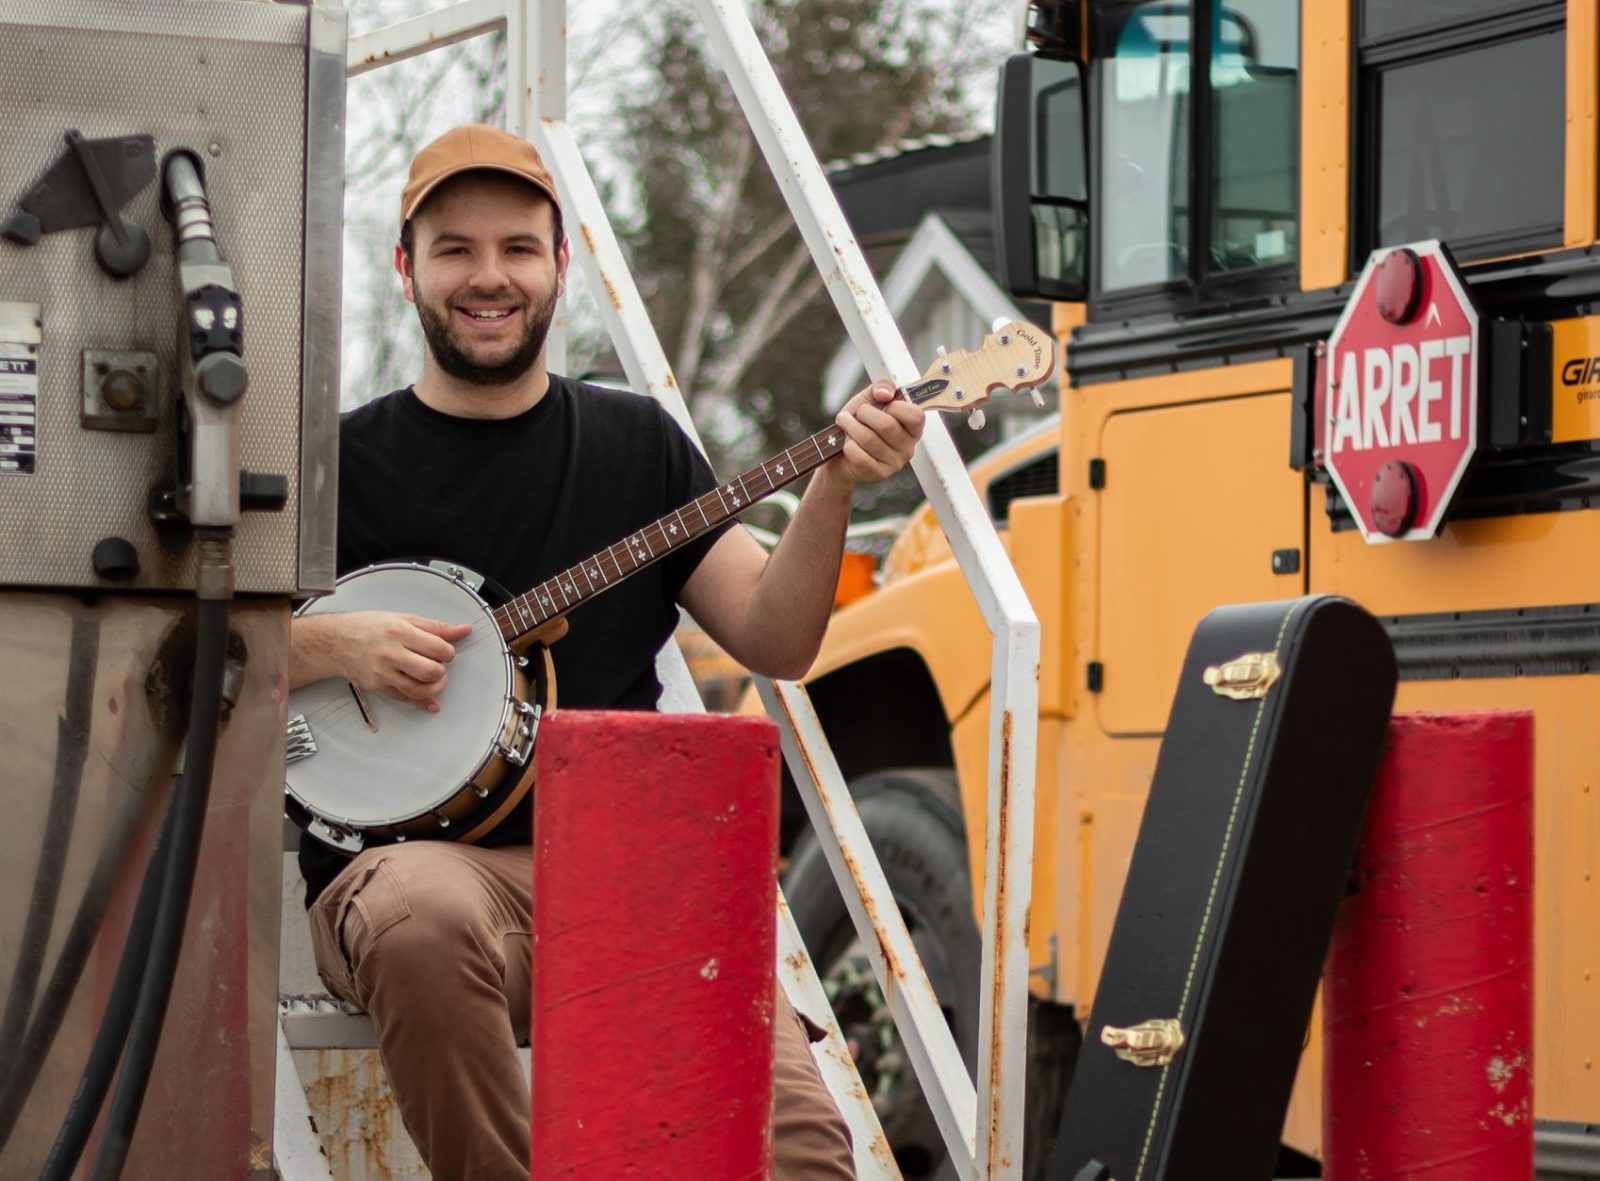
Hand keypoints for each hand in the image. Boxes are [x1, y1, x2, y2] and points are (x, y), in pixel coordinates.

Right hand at [324, 611, 472, 712]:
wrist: (336, 641)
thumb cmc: (370, 627)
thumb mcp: (404, 619)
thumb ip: (436, 627)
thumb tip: (464, 630)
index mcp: (399, 632)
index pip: (437, 648)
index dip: (449, 652)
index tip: (446, 652)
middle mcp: (390, 654)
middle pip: (430, 671)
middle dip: (442, 671)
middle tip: (439, 665)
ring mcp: (382, 673)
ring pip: (419, 690)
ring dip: (435, 687)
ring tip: (434, 678)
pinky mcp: (378, 688)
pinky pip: (405, 699)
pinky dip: (421, 701)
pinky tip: (430, 699)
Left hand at [829, 378, 923, 486]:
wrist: (840, 452)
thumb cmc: (860, 423)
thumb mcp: (869, 399)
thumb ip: (881, 387)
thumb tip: (884, 394)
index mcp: (912, 428)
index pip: (916, 415)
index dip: (896, 406)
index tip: (883, 405)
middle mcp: (908, 447)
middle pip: (886, 425)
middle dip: (864, 413)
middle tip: (856, 413)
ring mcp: (895, 463)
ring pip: (869, 439)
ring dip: (850, 427)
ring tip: (845, 423)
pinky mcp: (879, 474)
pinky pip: (860, 456)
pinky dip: (848, 445)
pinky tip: (847, 443)